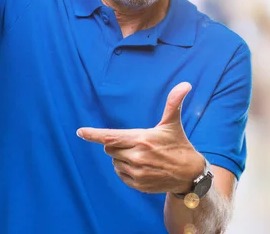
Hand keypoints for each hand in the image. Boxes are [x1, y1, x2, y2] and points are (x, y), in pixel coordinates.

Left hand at [77, 82, 204, 193]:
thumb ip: (173, 103)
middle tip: (134, 143)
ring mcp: (137, 173)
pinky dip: (125, 170)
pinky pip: (120, 174)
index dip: (94, 134)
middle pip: (109, 149)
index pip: (111, 137)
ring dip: (121, 157)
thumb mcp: (173, 124)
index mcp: (142, 139)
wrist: (189, 173)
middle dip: (115, 144)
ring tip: (141, 156)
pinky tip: (141, 167)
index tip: (80, 132)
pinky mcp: (138, 185)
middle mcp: (137, 157)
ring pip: (114, 162)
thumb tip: (185, 84)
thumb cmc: (178, 144)